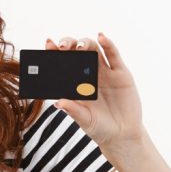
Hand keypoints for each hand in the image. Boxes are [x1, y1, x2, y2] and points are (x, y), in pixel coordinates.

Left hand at [44, 32, 144, 151]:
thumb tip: (58, 103)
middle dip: (68, 45)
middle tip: (62, 47)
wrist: (122, 134)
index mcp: (74, 83)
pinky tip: (101, 37)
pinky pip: (113, 56)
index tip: (48, 44)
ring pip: (94, 50)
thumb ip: (73, 110)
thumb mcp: (84, 120)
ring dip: (85, 43)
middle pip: (76, 52)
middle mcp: (88, 74)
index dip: (54, 53)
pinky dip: (108, 45)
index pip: (62, 63)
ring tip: (79, 46)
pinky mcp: (120, 73)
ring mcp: (104, 72)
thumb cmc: (99, 127)